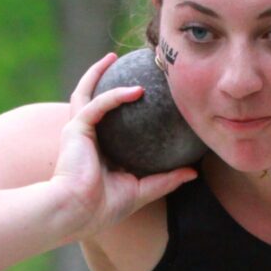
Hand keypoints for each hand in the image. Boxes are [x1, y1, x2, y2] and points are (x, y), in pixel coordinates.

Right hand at [51, 53, 198, 236]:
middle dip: (99, 78)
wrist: (77, 213)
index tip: (137, 94)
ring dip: (97, 72)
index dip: (116, 105)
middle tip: (116, 62)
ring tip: (112, 57)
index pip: (104, 120)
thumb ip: (166, 179)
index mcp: (95, 149)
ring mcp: (77, 131)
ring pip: (85, 92)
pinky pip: (98, 104)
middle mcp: (84, 137)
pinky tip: (136, 89)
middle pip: (89, 99)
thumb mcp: (142, 191)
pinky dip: (115, 95)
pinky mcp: (76, 129)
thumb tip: (195, 172)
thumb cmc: (102, 208)